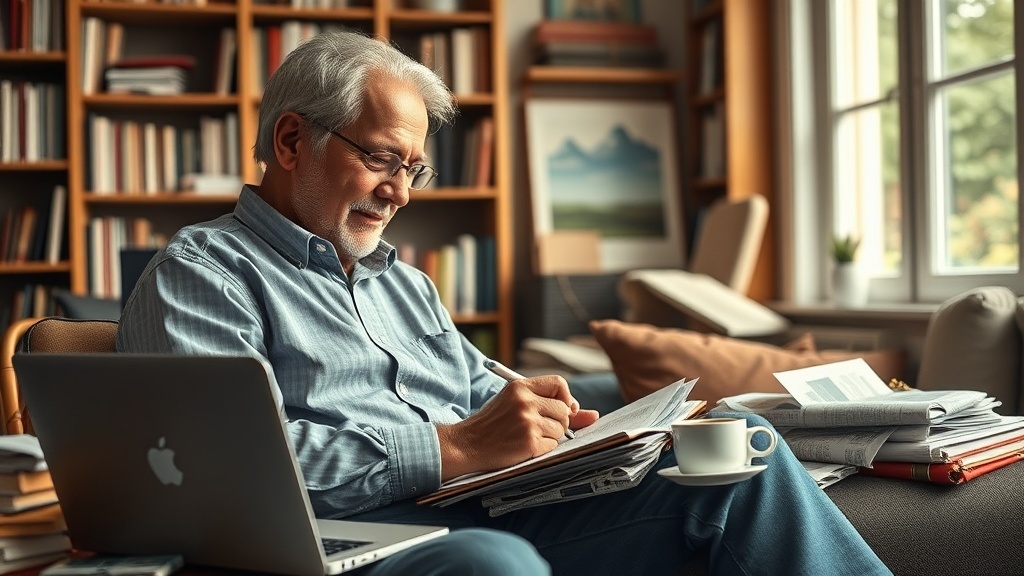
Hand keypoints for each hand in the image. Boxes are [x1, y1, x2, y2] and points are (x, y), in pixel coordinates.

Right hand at [436, 374, 589, 480]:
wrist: (466, 444)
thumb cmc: (493, 423)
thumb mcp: (516, 403)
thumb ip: (553, 404)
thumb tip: (594, 415)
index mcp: (520, 386)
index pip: (559, 383)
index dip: (566, 398)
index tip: (562, 408)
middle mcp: (525, 401)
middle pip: (564, 411)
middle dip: (558, 422)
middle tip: (537, 426)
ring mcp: (527, 422)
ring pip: (561, 430)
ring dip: (550, 437)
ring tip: (526, 436)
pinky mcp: (528, 443)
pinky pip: (553, 446)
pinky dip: (542, 449)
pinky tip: (524, 447)